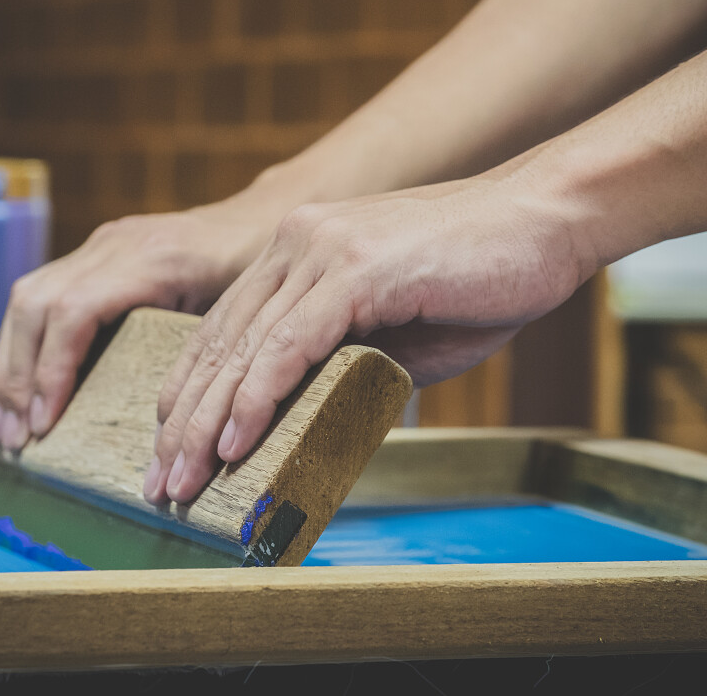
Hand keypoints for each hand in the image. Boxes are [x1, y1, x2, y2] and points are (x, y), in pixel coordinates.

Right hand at [0, 200, 269, 451]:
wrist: (259, 217)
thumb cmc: (258, 271)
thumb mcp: (244, 310)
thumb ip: (207, 352)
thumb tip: (177, 422)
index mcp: (151, 259)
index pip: (73, 312)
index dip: (51, 371)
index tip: (43, 425)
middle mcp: (113, 246)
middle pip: (34, 303)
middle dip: (16, 376)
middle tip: (15, 438)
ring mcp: (99, 246)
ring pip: (27, 298)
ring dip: (9, 364)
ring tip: (9, 425)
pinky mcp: (93, 255)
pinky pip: (40, 295)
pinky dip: (23, 345)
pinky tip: (23, 387)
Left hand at [144, 176, 593, 503]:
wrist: (547, 221)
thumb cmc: (480, 280)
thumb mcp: (396, 332)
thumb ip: (344, 364)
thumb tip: (307, 422)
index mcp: (296, 254)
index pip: (223, 334)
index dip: (189, 398)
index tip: (171, 454)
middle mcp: (295, 245)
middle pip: (218, 344)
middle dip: (182, 423)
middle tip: (160, 486)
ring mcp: (323, 251)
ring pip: (244, 347)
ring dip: (208, 423)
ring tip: (184, 481)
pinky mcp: (357, 268)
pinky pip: (292, 342)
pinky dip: (259, 396)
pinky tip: (234, 442)